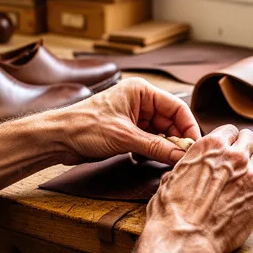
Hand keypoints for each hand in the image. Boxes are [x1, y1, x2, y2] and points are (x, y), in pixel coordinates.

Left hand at [57, 78, 200, 164]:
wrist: (57, 138)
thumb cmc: (84, 127)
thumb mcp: (125, 137)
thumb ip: (156, 147)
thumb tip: (181, 156)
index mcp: (141, 91)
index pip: (177, 107)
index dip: (189, 127)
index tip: (195, 146)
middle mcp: (140, 101)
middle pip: (171, 121)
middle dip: (177, 139)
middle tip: (184, 159)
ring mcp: (133, 117)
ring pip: (161, 133)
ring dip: (165, 147)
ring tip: (170, 161)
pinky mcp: (127, 131)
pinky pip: (149, 141)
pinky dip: (154, 151)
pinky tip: (155, 160)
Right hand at [144, 126, 252, 252]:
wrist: (186, 238)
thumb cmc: (173, 212)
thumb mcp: (172, 178)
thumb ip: (187, 166)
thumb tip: (187, 168)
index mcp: (211, 146)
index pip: (230, 130)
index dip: (228, 139)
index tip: (227, 147)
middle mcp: (234, 156)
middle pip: (250, 139)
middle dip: (245, 146)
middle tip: (240, 158)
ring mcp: (251, 176)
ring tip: (248, 172)